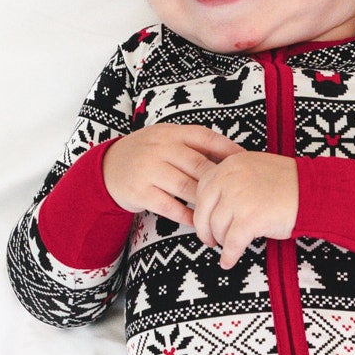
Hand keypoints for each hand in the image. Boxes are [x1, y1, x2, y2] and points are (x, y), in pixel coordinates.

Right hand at [101, 122, 242, 225]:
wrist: (107, 169)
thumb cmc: (147, 156)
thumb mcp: (166, 141)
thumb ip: (193, 146)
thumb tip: (233, 158)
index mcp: (170, 132)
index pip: (205, 137)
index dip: (228, 149)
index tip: (247, 162)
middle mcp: (159, 148)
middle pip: (199, 165)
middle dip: (220, 182)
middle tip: (239, 196)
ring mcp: (148, 169)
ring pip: (187, 187)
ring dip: (206, 202)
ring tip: (221, 213)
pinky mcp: (140, 191)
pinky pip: (170, 206)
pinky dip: (188, 215)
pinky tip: (199, 222)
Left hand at [191, 151, 299, 267]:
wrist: (315, 192)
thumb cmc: (291, 184)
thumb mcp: (256, 168)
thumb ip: (234, 178)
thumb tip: (218, 203)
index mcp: (230, 164)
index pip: (203, 188)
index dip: (201, 209)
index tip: (206, 220)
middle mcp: (230, 179)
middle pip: (203, 210)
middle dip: (204, 230)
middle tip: (210, 240)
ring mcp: (238, 199)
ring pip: (216, 228)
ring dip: (220, 242)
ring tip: (227, 248)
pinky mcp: (250, 220)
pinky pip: (231, 243)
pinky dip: (228, 256)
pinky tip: (228, 262)